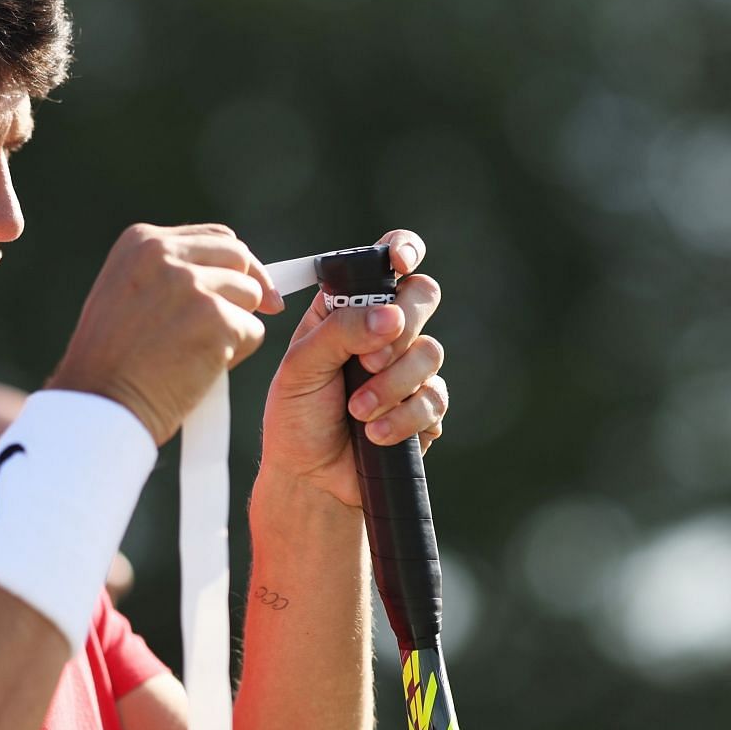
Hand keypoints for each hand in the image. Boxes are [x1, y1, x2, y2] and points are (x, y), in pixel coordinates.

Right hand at [47, 223, 282, 444]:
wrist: (100, 405)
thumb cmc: (109, 364)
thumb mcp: (126, 296)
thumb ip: (169, 276)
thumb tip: (236, 277)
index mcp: (141, 242)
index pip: (215, 237)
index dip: (234, 265)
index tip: (245, 284)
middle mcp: (166, 254)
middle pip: (239, 258)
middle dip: (249, 287)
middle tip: (247, 317)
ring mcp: (192, 285)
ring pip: (251, 295)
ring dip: (236, 326)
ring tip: (198, 353)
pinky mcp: (216, 319)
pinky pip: (253, 331)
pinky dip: (237, 354)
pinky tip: (202, 370)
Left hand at [259, 230, 447, 509]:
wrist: (310, 480)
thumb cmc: (296, 417)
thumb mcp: (300, 368)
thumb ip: (340, 332)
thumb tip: (390, 317)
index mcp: (349, 308)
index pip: (386, 261)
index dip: (402, 249)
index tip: (399, 262)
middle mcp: (384, 331)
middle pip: (423, 296)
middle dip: (400, 328)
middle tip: (366, 362)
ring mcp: (408, 369)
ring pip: (430, 352)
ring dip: (392, 384)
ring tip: (358, 411)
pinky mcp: (425, 408)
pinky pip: (435, 399)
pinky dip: (402, 418)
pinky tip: (374, 433)